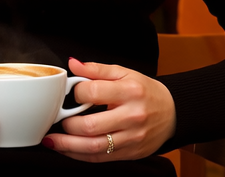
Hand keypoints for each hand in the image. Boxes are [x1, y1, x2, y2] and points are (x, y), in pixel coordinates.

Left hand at [42, 57, 175, 161]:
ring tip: (51, 141)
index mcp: (129, 91)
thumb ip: (97, 69)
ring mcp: (131, 138)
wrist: (173, 112)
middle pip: (90, 126)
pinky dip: (80, 156)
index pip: (93, 93)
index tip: (70, 93)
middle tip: (55, 121)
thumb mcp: (125, 73)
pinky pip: (100, 158)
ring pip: (93, 147)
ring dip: (67, 146)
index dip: (76, 93)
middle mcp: (132, 116)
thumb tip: (73, 64)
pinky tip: (68, 150)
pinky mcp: (130, 153)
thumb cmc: (146, 91)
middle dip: (66, 125)